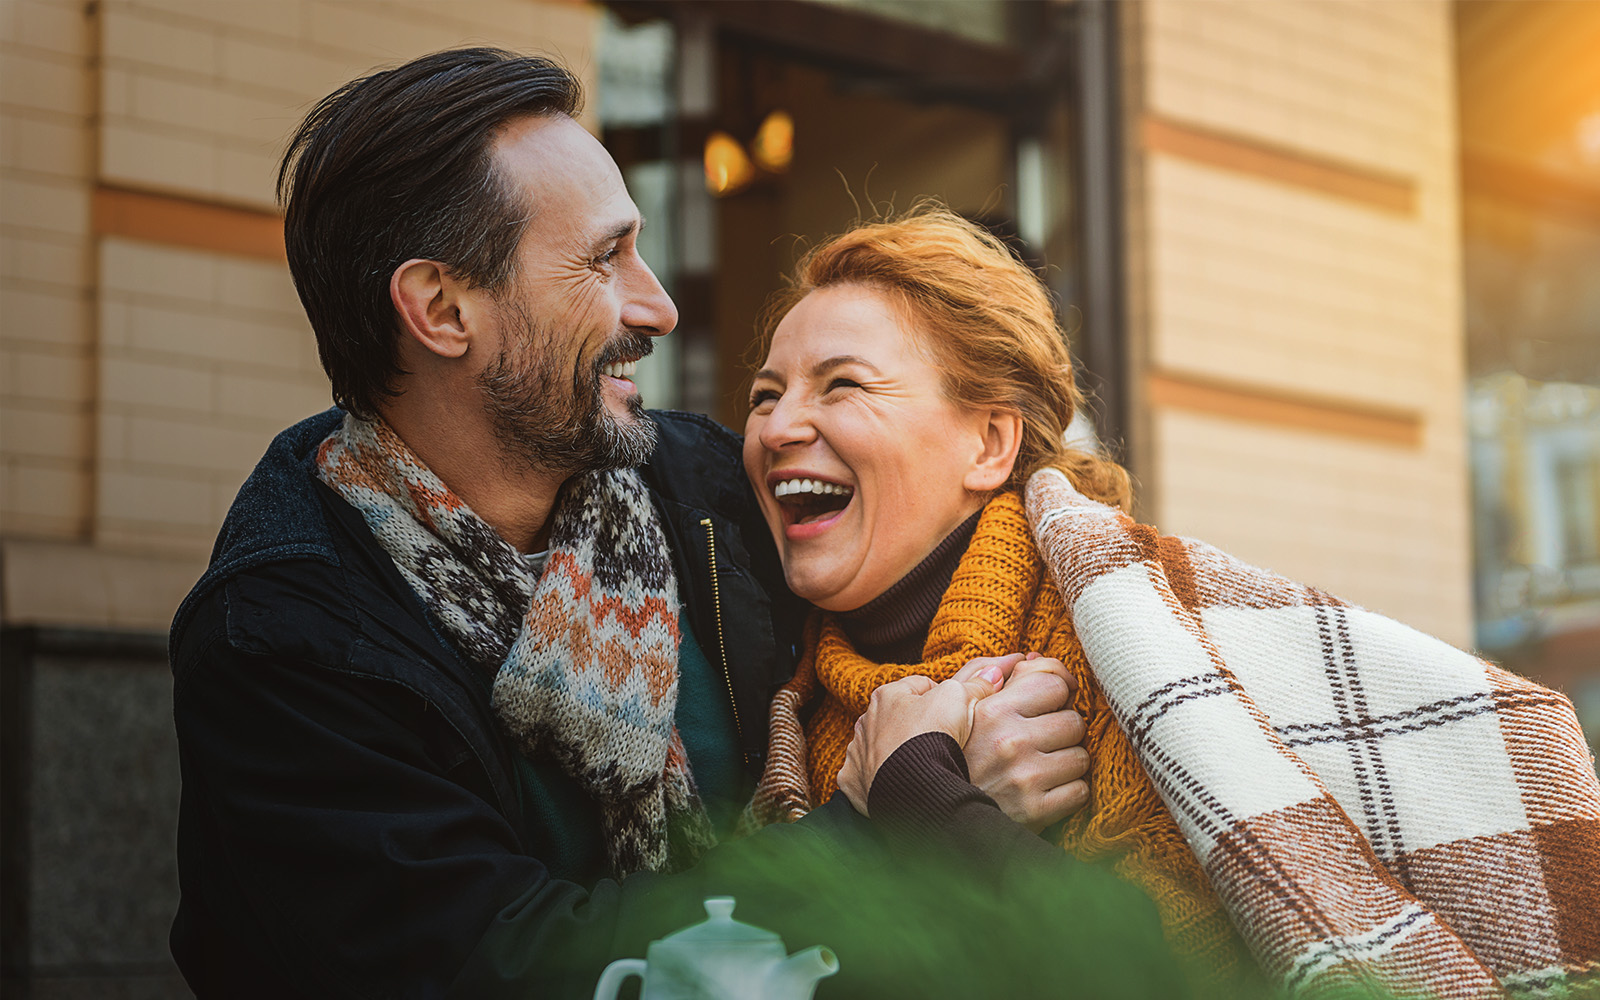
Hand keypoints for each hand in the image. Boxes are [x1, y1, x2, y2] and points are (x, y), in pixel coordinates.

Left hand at [836, 657, 1014, 815]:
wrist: (913, 787)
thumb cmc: (932, 737)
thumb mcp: (959, 700)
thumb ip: (975, 684)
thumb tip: (993, 673)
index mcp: (888, 695)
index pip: (921, 686)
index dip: (944, 698)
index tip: (957, 713)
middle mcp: (866, 720)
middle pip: (899, 716)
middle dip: (918, 724)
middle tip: (943, 740)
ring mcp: (858, 751)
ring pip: (881, 745)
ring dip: (897, 751)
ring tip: (923, 763)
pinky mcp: (854, 780)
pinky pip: (867, 775)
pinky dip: (881, 778)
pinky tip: (899, 783)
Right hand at [965, 652, 1089, 832]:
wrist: (933, 811)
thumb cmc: (949, 755)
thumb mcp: (955, 708)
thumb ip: (987, 675)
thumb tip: (1029, 656)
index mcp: (991, 710)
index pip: (1053, 682)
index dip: (1058, 690)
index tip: (1055, 700)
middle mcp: (1010, 740)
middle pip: (1074, 721)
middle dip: (1062, 730)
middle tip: (1042, 740)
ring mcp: (1024, 777)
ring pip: (1081, 757)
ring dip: (1067, 761)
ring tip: (1043, 765)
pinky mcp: (1035, 811)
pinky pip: (1080, 792)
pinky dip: (1068, 792)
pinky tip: (1046, 790)